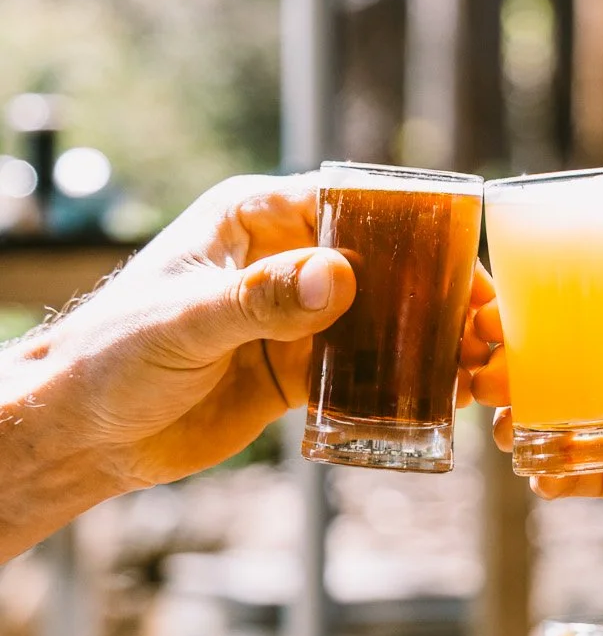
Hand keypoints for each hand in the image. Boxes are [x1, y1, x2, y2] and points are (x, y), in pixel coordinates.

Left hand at [0, 174, 500, 555]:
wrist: (83, 432)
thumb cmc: (113, 356)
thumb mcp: (187, 321)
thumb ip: (262, 299)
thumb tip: (339, 277)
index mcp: (256, 217)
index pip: (352, 204)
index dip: (414, 229)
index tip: (462, 261)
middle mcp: (283, 258)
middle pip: (383, 262)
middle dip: (438, 291)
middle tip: (486, 327)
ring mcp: (294, 316)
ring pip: (382, 317)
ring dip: (430, 340)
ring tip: (475, 369)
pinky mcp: (297, 370)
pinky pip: (364, 369)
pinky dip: (402, 383)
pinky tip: (439, 400)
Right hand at [486, 281, 602, 603]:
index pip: (595, 301)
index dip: (541, 303)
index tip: (497, 309)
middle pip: (561, 359)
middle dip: (513, 363)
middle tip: (477, 374)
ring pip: (559, 415)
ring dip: (523, 419)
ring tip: (504, 428)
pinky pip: (577, 471)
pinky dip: (552, 473)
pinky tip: (538, 476)